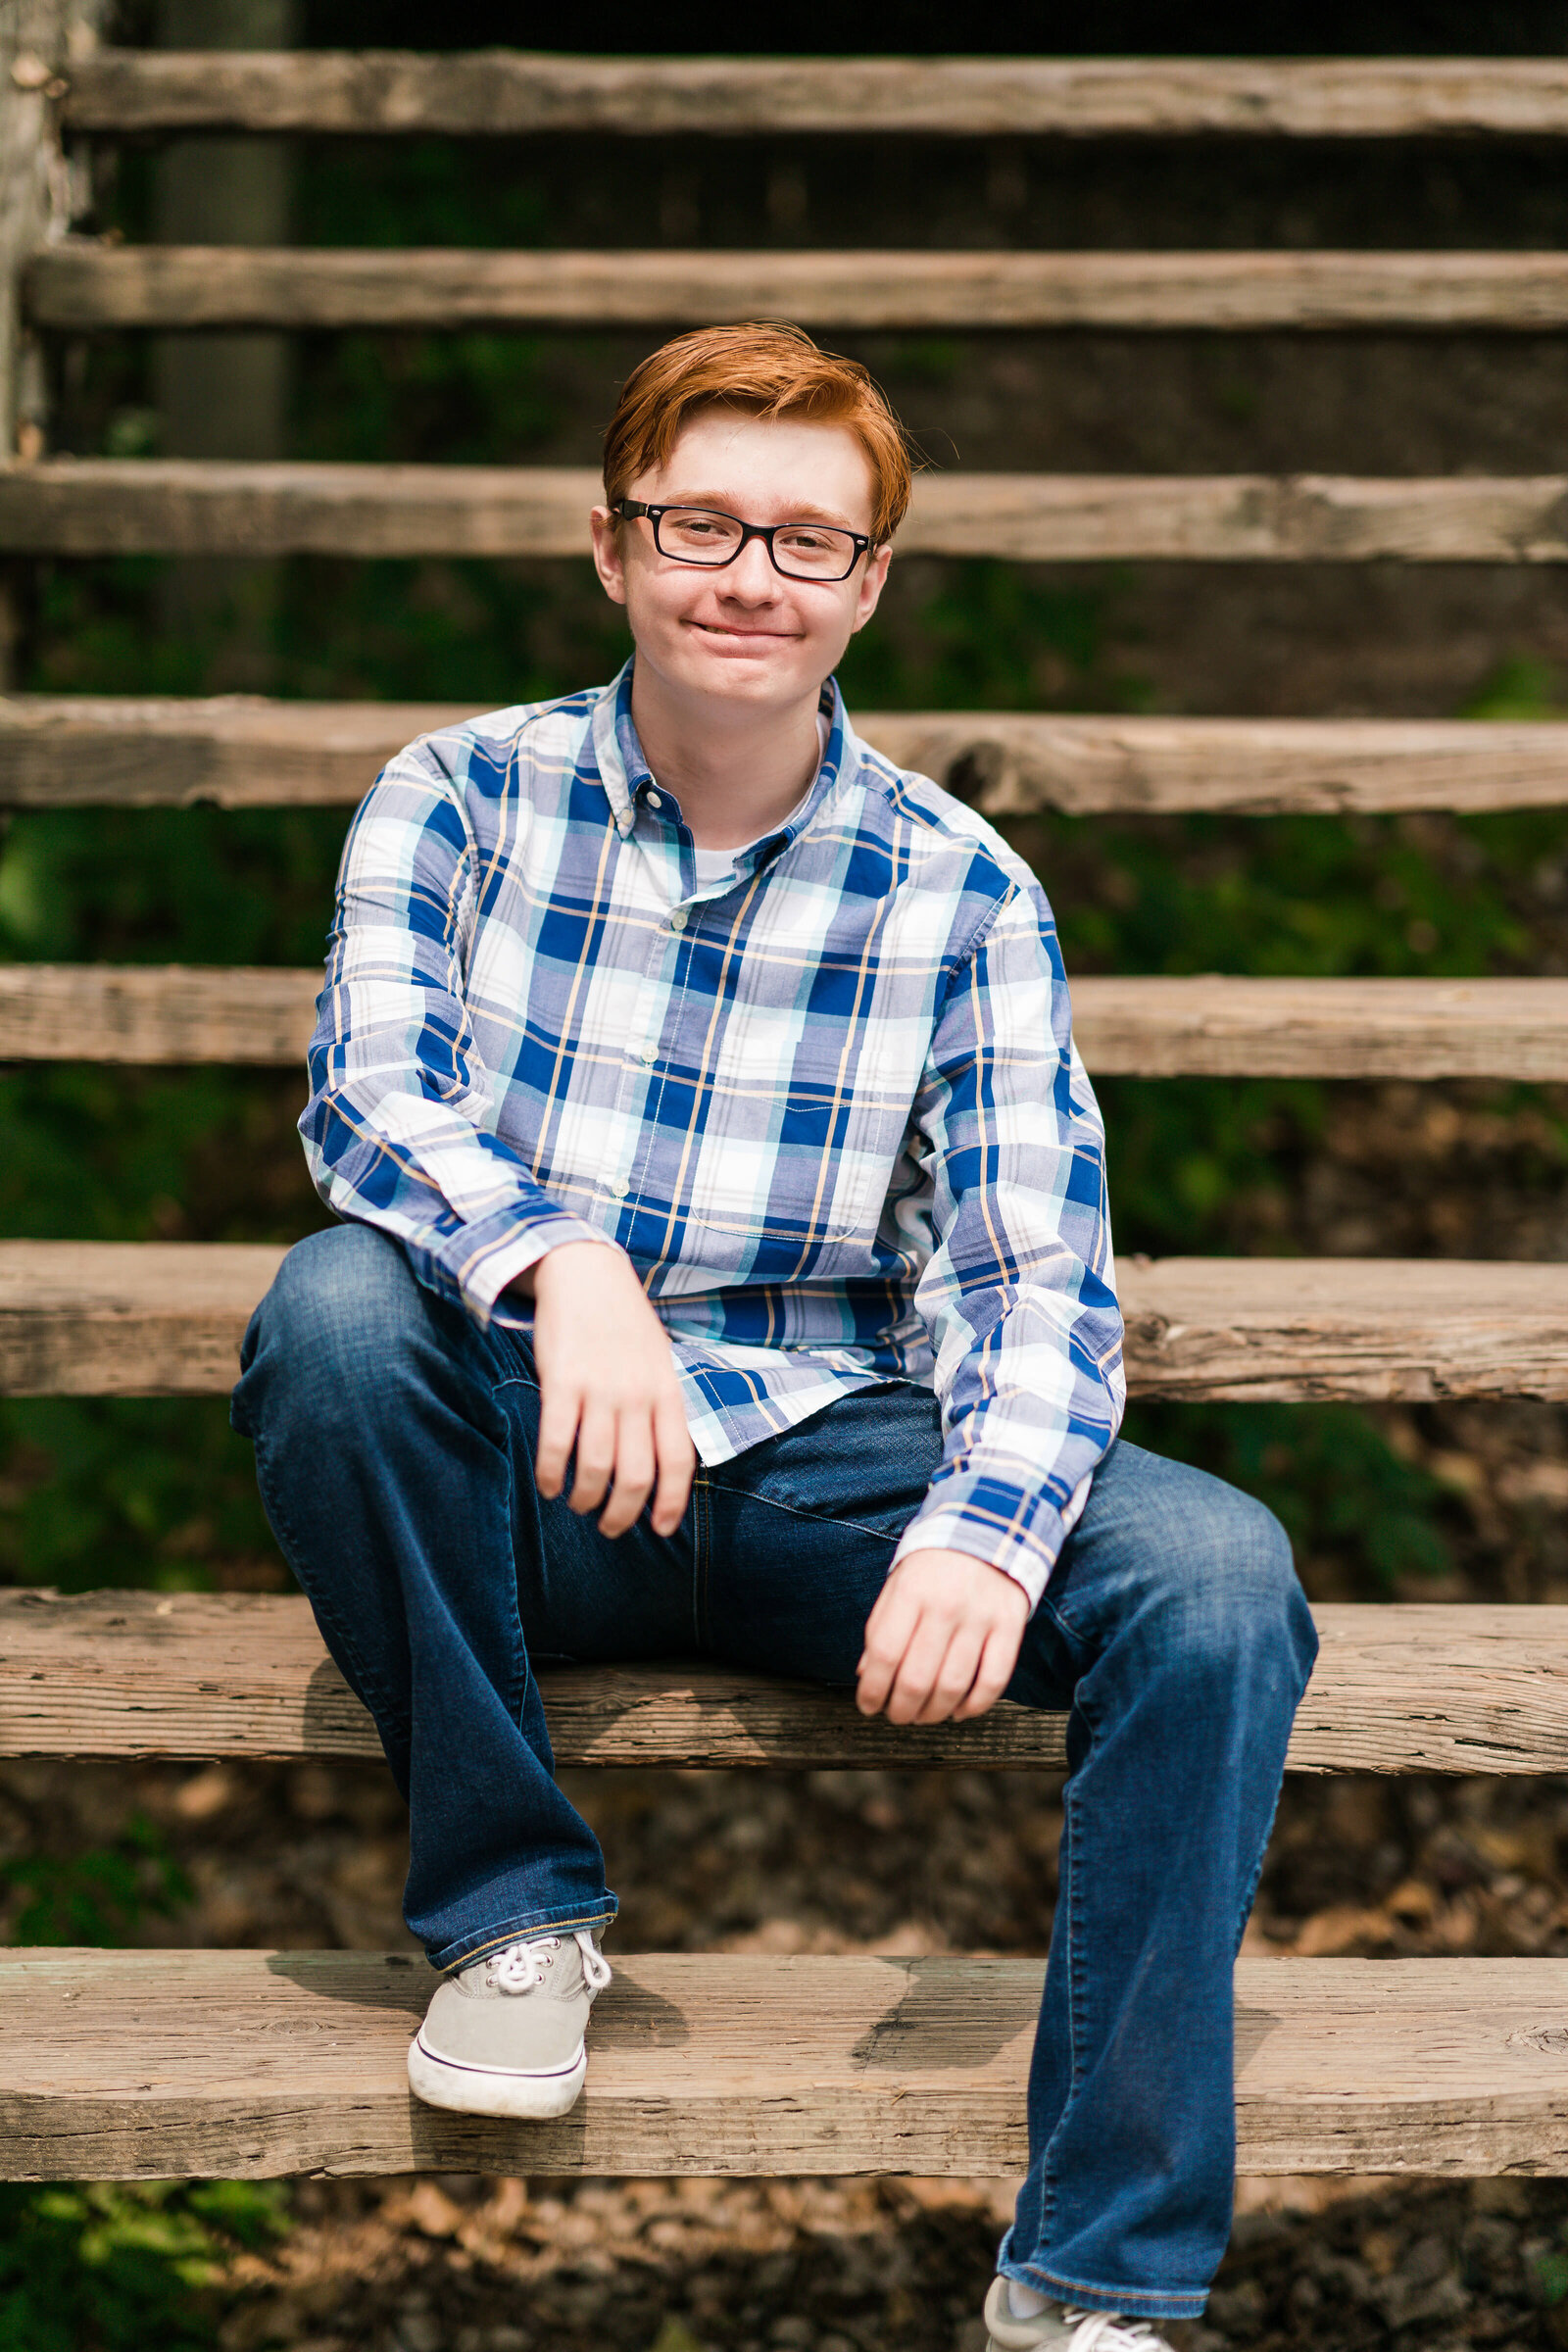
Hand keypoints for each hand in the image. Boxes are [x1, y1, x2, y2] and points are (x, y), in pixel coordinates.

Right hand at [516, 1242, 694, 1539]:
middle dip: (621, 1515)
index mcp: (668, 1391)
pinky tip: (548, 1484)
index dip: (672, 1504)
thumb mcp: (659, 1362)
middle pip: (635, 1477)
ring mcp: (601, 1388)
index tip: (661, 1529)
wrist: (587, 1272)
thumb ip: (661, 1408)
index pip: (678, 1462)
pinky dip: (551, 1474)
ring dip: (585, 1499)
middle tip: (609, 1527)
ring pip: (596, 1468)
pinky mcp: (562, 1381)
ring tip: (577, 1504)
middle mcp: (638, 1395)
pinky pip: (557, 1443)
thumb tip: (661, 1464)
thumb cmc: (624, 1324)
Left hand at [856, 1547, 1028, 1725]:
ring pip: (954, 1686)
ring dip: (933, 1714)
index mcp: (911, 1591)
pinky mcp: (1010, 1626)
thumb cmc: (934, 1566)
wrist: (989, 1527)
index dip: (872, 1690)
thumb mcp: (898, 1585)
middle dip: (901, 1710)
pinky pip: (993, 1681)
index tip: (867, 1705)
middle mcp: (945, 1606)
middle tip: (896, 1716)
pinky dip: (974, 1706)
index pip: (885, 1654)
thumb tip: (865, 1676)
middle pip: (917, 1679)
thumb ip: (880, 1628)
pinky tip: (958, 1711)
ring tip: (922, 1716)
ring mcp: (981, 1617)